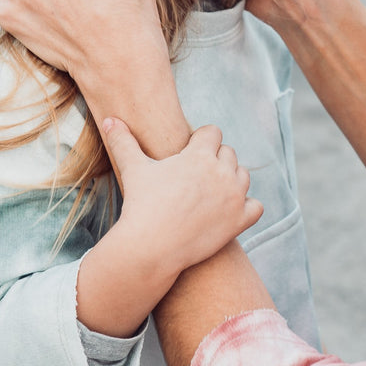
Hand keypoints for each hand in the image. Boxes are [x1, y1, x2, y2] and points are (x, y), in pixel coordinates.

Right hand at [103, 118, 262, 273]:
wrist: (152, 246)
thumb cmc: (141, 204)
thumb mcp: (133, 168)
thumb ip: (123, 141)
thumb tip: (109, 119)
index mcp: (200, 154)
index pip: (213, 132)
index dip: (201, 140)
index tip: (189, 152)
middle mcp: (222, 171)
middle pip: (229, 153)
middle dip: (215, 160)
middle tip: (196, 176)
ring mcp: (234, 196)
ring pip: (243, 176)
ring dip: (231, 180)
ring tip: (211, 191)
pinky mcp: (239, 220)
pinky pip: (256, 206)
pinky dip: (246, 207)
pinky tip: (229, 211)